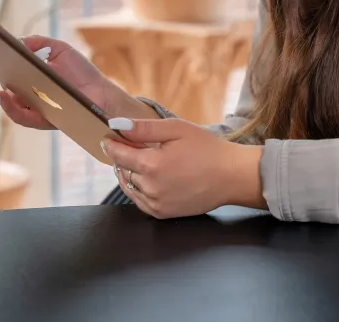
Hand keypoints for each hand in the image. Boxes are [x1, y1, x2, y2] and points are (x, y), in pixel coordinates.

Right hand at [0, 35, 127, 129]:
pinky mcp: (42, 120)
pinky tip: (8, 97)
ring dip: (3, 98)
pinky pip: (22, 118)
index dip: (0, 67)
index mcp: (33, 79)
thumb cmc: (82, 72)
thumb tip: (15, 41)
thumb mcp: (59, 50)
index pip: (11, 75)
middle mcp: (31, 95)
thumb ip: (37, 42)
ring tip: (0, 86)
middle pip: (8, 90)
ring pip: (12, 106)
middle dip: (0, 79)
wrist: (102, 93)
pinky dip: (12, 109)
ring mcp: (35, 109)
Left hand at [101, 118, 264, 218]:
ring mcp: (156, 203)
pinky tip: (146, 179)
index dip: (111, 144)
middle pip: (122, 170)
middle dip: (121, 158)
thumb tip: (116, 125)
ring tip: (137, 161)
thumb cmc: (208, 149)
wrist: (232, 176)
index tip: (107, 137)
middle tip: (125, 146)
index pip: (119, 154)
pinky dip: (137, 190)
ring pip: (129, 187)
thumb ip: (144, 128)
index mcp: (152, 165)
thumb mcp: (177, 129)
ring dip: (128, 174)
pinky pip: (140, 201)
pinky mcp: (163, 213)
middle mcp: (150, 187)